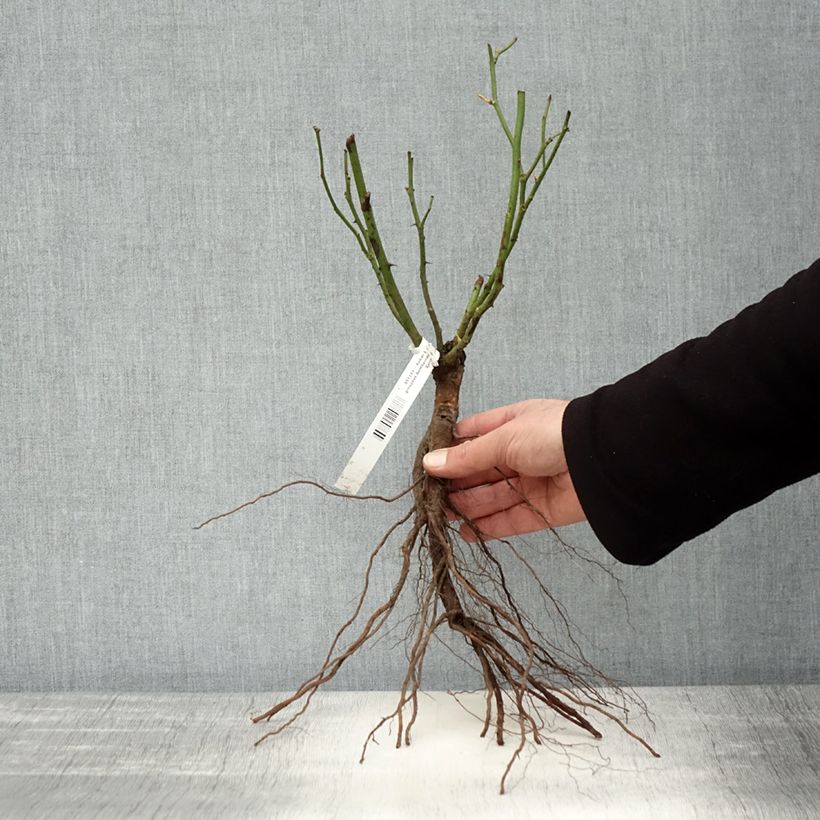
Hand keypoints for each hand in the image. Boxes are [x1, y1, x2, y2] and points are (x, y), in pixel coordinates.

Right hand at [422, 399, 585, 541]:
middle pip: (479, 471)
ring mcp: (531, 482)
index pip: (472, 437)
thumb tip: (432, 463)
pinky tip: (466, 532)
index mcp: (511, 425)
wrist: (602, 460)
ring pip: (491, 497)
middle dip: (455, 483)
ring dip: (467, 507)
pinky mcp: (542, 510)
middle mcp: (520, 453)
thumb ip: (467, 456)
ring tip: (443, 516)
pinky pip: (509, 520)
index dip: (450, 451)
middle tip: (431, 497)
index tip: (427, 465)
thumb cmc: (555, 434)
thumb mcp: (504, 438)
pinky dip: (487, 527)